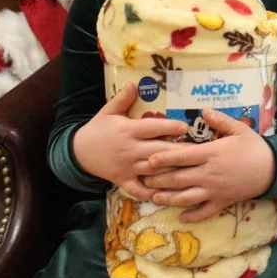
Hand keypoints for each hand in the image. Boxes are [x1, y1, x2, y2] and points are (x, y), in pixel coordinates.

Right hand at [73, 82, 188, 198]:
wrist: (78, 152)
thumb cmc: (98, 129)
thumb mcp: (108, 112)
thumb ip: (122, 99)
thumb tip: (134, 83)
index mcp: (128, 131)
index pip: (151, 128)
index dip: (168, 127)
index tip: (185, 127)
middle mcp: (130, 149)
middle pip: (157, 150)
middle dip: (178, 151)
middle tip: (198, 151)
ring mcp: (127, 167)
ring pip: (152, 171)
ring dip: (170, 171)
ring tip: (191, 171)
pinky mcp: (124, 180)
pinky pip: (139, 189)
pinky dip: (152, 193)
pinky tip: (168, 194)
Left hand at [143, 108, 275, 222]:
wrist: (273, 169)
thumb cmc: (254, 147)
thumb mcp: (239, 129)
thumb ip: (220, 120)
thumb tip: (204, 110)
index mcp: (211, 154)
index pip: (181, 156)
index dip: (162, 158)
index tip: (148, 159)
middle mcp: (208, 174)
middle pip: (178, 178)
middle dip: (158, 180)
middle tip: (143, 179)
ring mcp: (214, 190)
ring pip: (186, 197)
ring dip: (168, 198)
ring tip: (154, 198)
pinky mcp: (222, 202)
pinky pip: (204, 212)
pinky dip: (191, 216)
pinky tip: (180, 216)